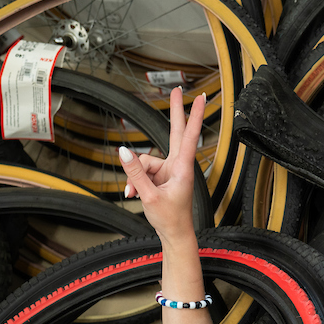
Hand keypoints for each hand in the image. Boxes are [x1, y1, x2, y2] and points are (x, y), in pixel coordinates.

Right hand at [119, 87, 205, 243]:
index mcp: (182, 169)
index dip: (192, 116)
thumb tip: (123, 152)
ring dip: (136, 177)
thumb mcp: (149, 196)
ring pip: (144, 162)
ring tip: (137, 194)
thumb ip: (135, 173)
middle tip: (179, 89)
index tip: (200, 98)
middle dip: (175, 112)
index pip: (188, 136)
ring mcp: (168, 170)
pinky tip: (134, 194)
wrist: (174, 235)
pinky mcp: (159, 176)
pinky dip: (135, 182)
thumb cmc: (169, 218)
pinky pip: (141, 171)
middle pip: (173, 133)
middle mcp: (177, 166)